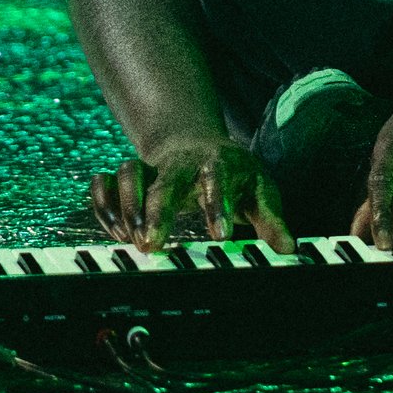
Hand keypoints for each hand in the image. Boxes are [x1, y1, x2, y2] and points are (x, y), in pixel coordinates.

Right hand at [87, 136, 293, 252]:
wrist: (201, 145)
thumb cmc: (235, 175)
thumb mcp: (259, 192)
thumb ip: (271, 219)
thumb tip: (288, 248)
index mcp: (219, 163)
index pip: (217, 177)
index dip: (216, 205)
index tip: (218, 236)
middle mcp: (182, 162)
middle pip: (167, 178)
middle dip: (158, 210)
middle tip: (152, 243)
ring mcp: (154, 166)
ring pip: (130, 173)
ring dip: (127, 206)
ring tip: (131, 239)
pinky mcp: (131, 177)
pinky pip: (106, 182)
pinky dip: (103, 203)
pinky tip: (114, 230)